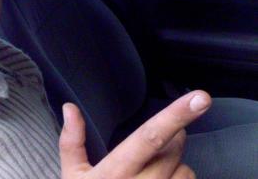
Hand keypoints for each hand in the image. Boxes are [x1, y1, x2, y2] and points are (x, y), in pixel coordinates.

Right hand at [59, 90, 210, 178]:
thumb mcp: (72, 175)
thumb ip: (72, 140)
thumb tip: (69, 106)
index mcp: (115, 173)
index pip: (149, 138)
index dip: (175, 115)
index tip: (200, 98)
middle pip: (174, 149)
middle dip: (170, 138)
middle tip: (154, 146)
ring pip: (186, 171)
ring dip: (175, 167)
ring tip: (153, 176)